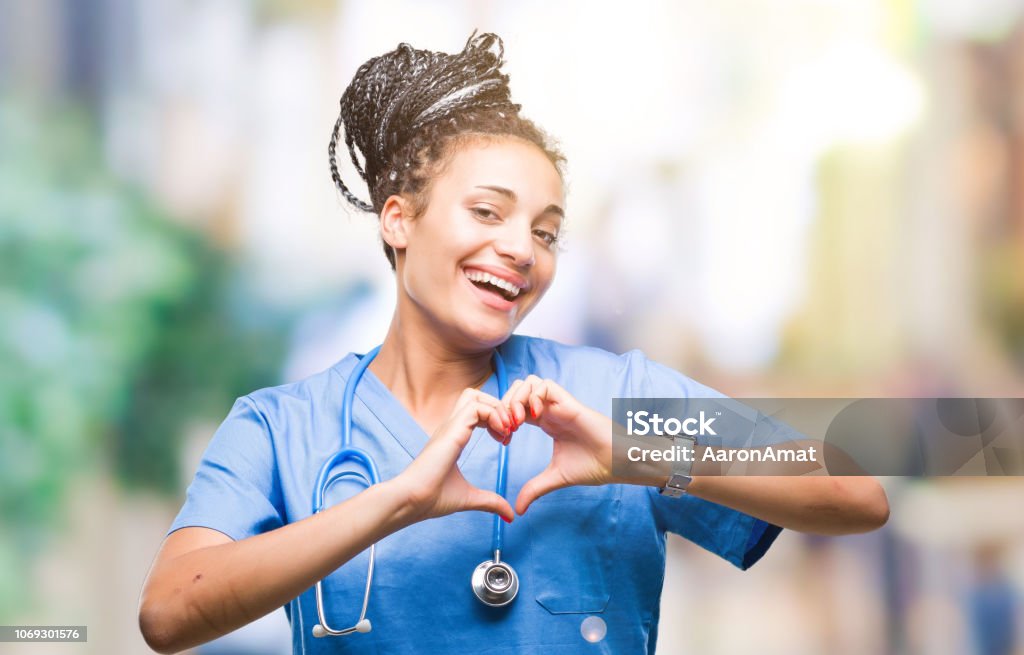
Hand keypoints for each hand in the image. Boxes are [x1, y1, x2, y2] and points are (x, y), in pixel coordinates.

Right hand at [392, 388, 515, 522]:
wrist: (412, 501)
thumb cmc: (432, 499)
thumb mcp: (469, 498)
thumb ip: (490, 502)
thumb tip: (509, 515)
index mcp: (453, 437)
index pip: (476, 411)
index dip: (496, 419)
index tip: (507, 440)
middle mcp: (451, 427)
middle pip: (476, 396)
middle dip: (499, 407)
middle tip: (510, 430)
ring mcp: (450, 426)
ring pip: (476, 396)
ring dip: (498, 408)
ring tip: (507, 430)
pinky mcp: (451, 430)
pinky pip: (476, 407)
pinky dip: (494, 414)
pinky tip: (501, 434)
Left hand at [503, 375, 612, 513]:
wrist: (616, 463)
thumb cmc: (593, 466)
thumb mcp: (555, 477)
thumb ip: (534, 488)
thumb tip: (518, 510)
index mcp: (544, 422)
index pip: (514, 408)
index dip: (502, 419)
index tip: (503, 440)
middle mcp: (549, 410)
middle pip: (517, 390)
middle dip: (504, 405)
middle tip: (506, 428)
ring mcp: (559, 404)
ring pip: (529, 382)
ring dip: (517, 398)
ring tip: (517, 422)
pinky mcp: (569, 403)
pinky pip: (545, 385)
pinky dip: (533, 396)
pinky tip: (533, 417)